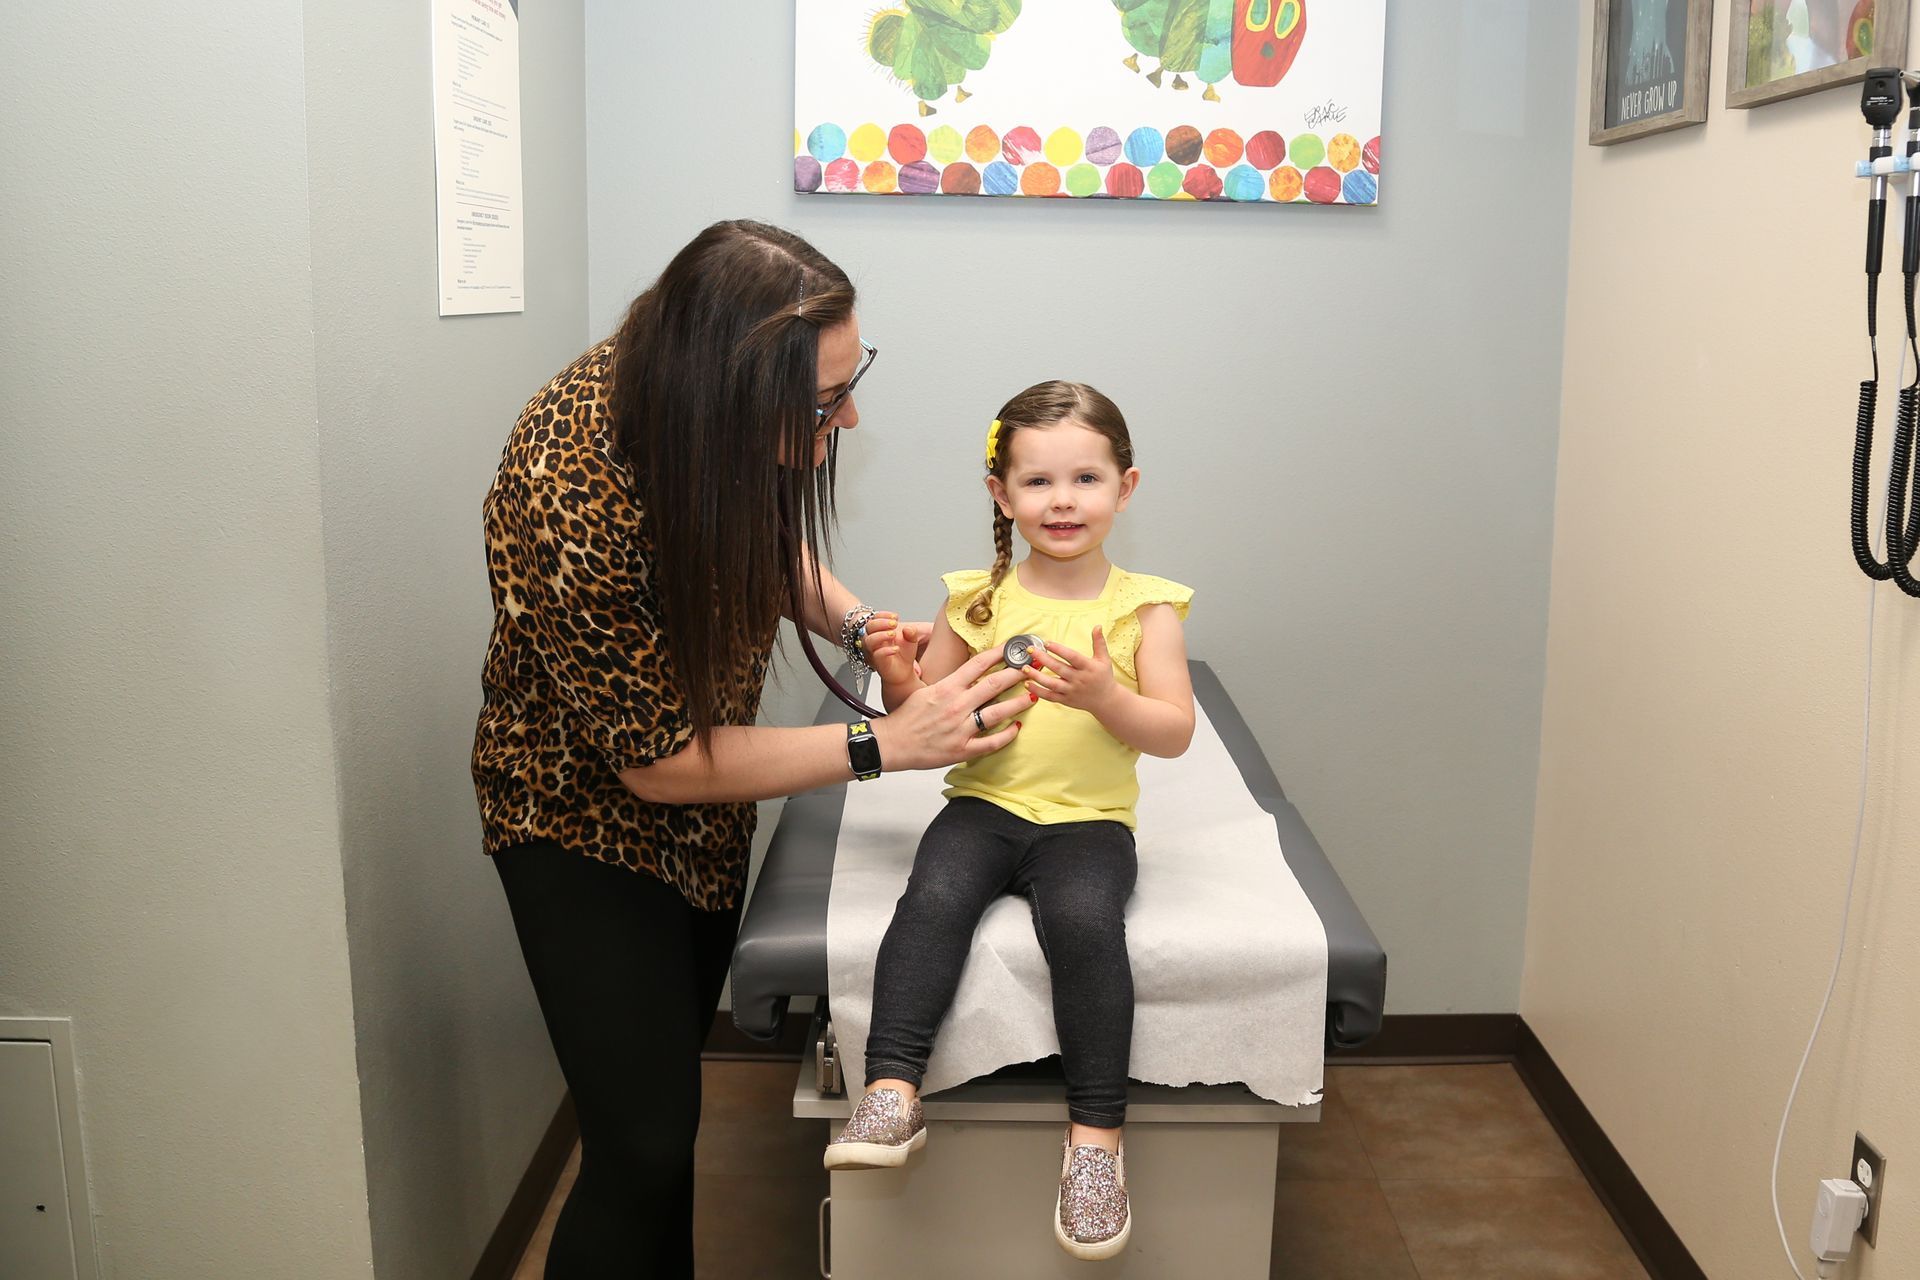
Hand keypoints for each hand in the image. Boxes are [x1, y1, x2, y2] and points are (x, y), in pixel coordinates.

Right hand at [859, 615, 917, 685]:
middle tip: (894, 624)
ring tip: (893, 634)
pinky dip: (886, 650)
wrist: (904, 672)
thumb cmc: (904, 655)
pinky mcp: (878, 662)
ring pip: (869, 640)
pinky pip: (877, 654)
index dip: (883, 615)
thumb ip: (911, 632)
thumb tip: (908, 628)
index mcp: (881, 631)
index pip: (875, 618)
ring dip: (881, 635)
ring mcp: (875, 651)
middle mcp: (875, 640)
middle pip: (869, 626)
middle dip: (881, 623)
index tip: (895, 617)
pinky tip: (896, 649)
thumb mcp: (911, 640)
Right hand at [869, 646, 1026, 770]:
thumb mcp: (925, 691)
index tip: (1012, 647)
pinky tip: (1016, 728)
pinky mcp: (962, 749)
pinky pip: (991, 742)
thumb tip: (968, 674)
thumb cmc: (906, 718)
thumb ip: (949, 683)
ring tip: (1034, 696)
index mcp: (947, 688)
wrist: (892, 743)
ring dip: (1019, 703)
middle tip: (1032, 667)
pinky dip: (1006, 735)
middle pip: (994, 684)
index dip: (998, 654)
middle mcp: (956, 706)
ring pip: (998, 713)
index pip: (977, 664)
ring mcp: (961, 729)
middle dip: (1016, 674)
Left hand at [1026, 628, 1119, 714]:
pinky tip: (1028, 684)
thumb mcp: (1104, 659)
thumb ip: (1099, 642)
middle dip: (1043, 659)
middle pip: (1058, 669)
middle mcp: (1079, 679)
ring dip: (1037, 676)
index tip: (1047, 643)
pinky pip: (1050, 696)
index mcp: (1087, 667)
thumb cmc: (1103, 677)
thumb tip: (1097, 626)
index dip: (1059, 650)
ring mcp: (1071, 691)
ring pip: (1051, 684)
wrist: (1106, 700)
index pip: (1072, 657)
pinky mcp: (1065, 700)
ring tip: (1024, 668)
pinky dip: (1038, 691)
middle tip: (1030, 650)